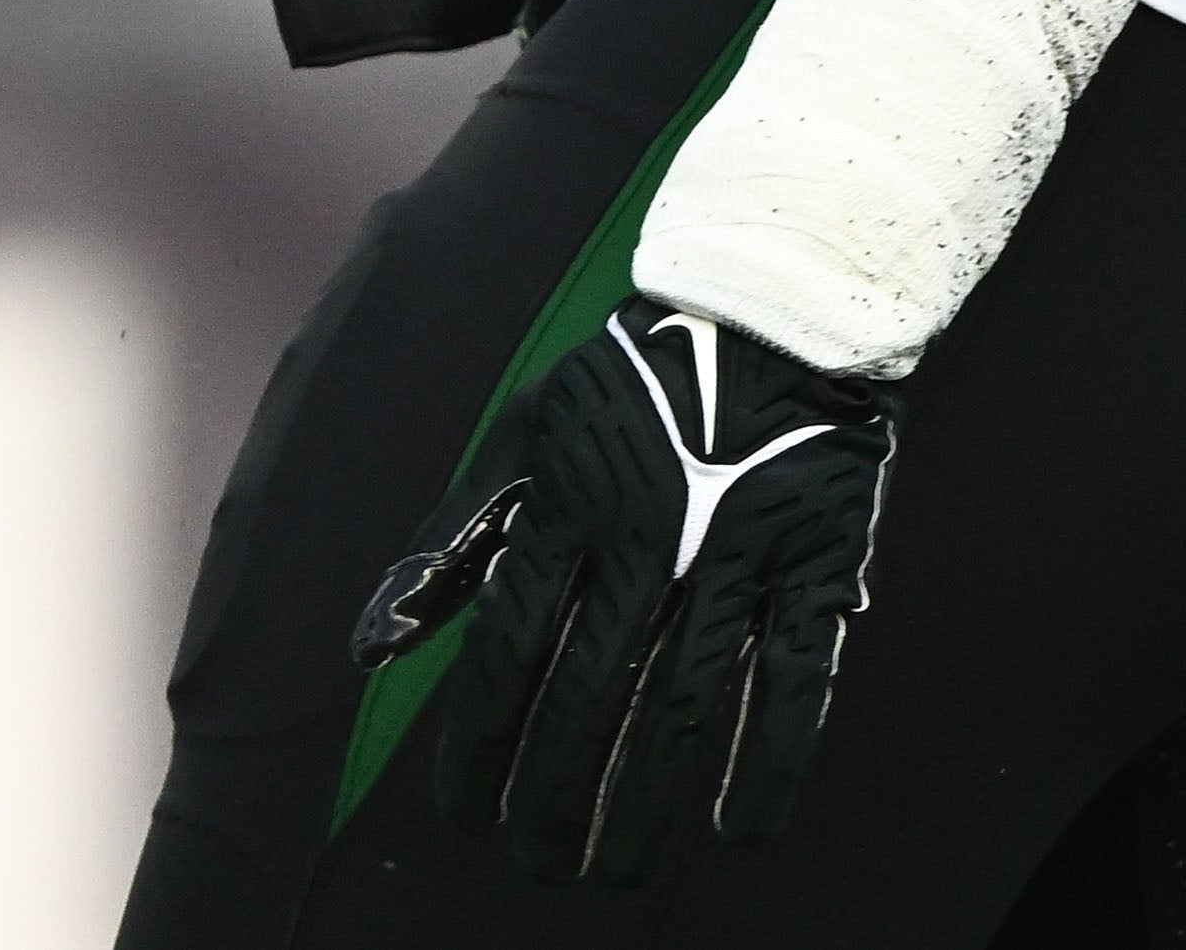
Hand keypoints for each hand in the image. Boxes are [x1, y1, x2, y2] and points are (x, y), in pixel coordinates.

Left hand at [358, 295, 896, 883]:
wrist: (768, 313)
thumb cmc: (625, 386)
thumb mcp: (522, 438)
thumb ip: (449, 543)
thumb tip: (368, 645)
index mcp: (566, 503)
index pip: (509, 649)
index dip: (482, 743)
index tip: (466, 814)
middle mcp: (645, 537)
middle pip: (589, 696)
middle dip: (555, 796)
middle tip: (537, 867)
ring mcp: (736, 556)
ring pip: (684, 706)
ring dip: (646, 803)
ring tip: (617, 873)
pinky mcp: (816, 567)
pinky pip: (796, 684)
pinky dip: (770, 761)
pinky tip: (738, 828)